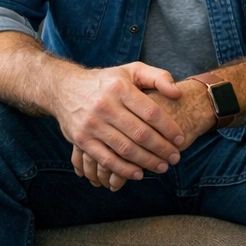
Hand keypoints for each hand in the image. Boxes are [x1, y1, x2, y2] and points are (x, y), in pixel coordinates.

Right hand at [53, 62, 186, 183]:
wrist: (65, 89)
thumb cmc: (107, 81)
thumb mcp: (131, 71)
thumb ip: (157, 77)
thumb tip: (177, 94)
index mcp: (120, 88)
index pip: (151, 112)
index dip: (169, 128)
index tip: (181, 139)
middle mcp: (104, 105)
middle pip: (140, 133)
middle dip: (161, 149)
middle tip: (175, 158)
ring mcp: (91, 124)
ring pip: (125, 149)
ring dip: (147, 162)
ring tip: (162, 167)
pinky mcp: (81, 139)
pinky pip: (106, 159)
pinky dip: (123, 170)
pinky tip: (139, 174)